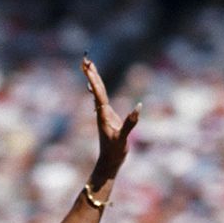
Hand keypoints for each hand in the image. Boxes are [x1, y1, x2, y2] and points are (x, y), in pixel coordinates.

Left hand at [82, 57, 139, 176]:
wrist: (108, 163)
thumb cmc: (115, 152)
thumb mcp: (123, 138)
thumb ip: (130, 123)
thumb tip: (138, 107)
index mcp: (104, 114)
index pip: (98, 92)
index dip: (93, 78)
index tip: (87, 65)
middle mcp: (101, 112)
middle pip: (95, 89)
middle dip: (91, 74)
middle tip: (85, 59)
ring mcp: (103, 115)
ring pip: (97, 93)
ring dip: (93, 79)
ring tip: (89, 67)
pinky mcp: (106, 118)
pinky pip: (100, 100)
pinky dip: (97, 90)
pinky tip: (92, 87)